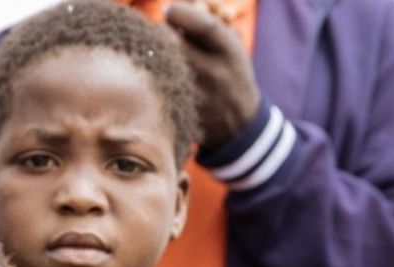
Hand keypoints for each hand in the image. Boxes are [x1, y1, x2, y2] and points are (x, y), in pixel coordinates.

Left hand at [164, 2, 261, 150]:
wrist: (240, 126)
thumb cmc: (230, 73)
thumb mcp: (231, 45)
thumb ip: (211, 19)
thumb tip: (184, 3)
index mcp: (231, 54)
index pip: (204, 26)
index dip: (181, 12)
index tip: (170, 10)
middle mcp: (216, 75)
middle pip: (173, 44)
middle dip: (162, 34)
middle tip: (161, 34)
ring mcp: (198, 97)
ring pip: (161, 66)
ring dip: (155, 55)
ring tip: (161, 54)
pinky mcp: (183, 113)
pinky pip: (157, 88)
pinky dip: (154, 78)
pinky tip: (158, 77)